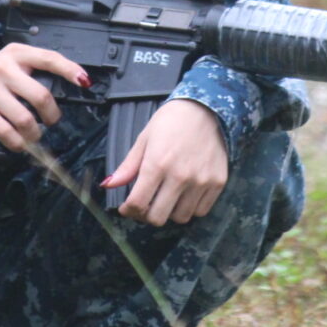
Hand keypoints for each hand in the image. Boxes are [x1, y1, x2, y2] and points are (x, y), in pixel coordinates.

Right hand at [0, 43, 88, 151]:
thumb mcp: (16, 66)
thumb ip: (40, 71)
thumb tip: (77, 84)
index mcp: (16, 54)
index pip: (48, 58)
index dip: (69, 70)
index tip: (84, 82)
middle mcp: (1, 68)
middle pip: (40, 96)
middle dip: (52, 116)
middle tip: (50, 121)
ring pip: (25, 119)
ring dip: (35, 134)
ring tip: (34, 135)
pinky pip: (6, 133)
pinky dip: (18, 144)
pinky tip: (20, 143)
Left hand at [102, 99, 228, 226]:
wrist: (205, 108)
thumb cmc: (171, 121)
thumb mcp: (144, 139)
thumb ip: (128, 166)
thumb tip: (108, 185)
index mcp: (157, 163)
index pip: (137, 203)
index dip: (128, 210)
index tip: (127, 207)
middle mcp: (180, 176)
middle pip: (157, 217)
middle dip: (146, 215)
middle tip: (145, 205)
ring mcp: (201, 181)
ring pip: (180, 218)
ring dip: (169, 212)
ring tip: (166, 198)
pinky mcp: (217, 183)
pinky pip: (201, 211)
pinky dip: (190, 208)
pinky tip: (184, 195)